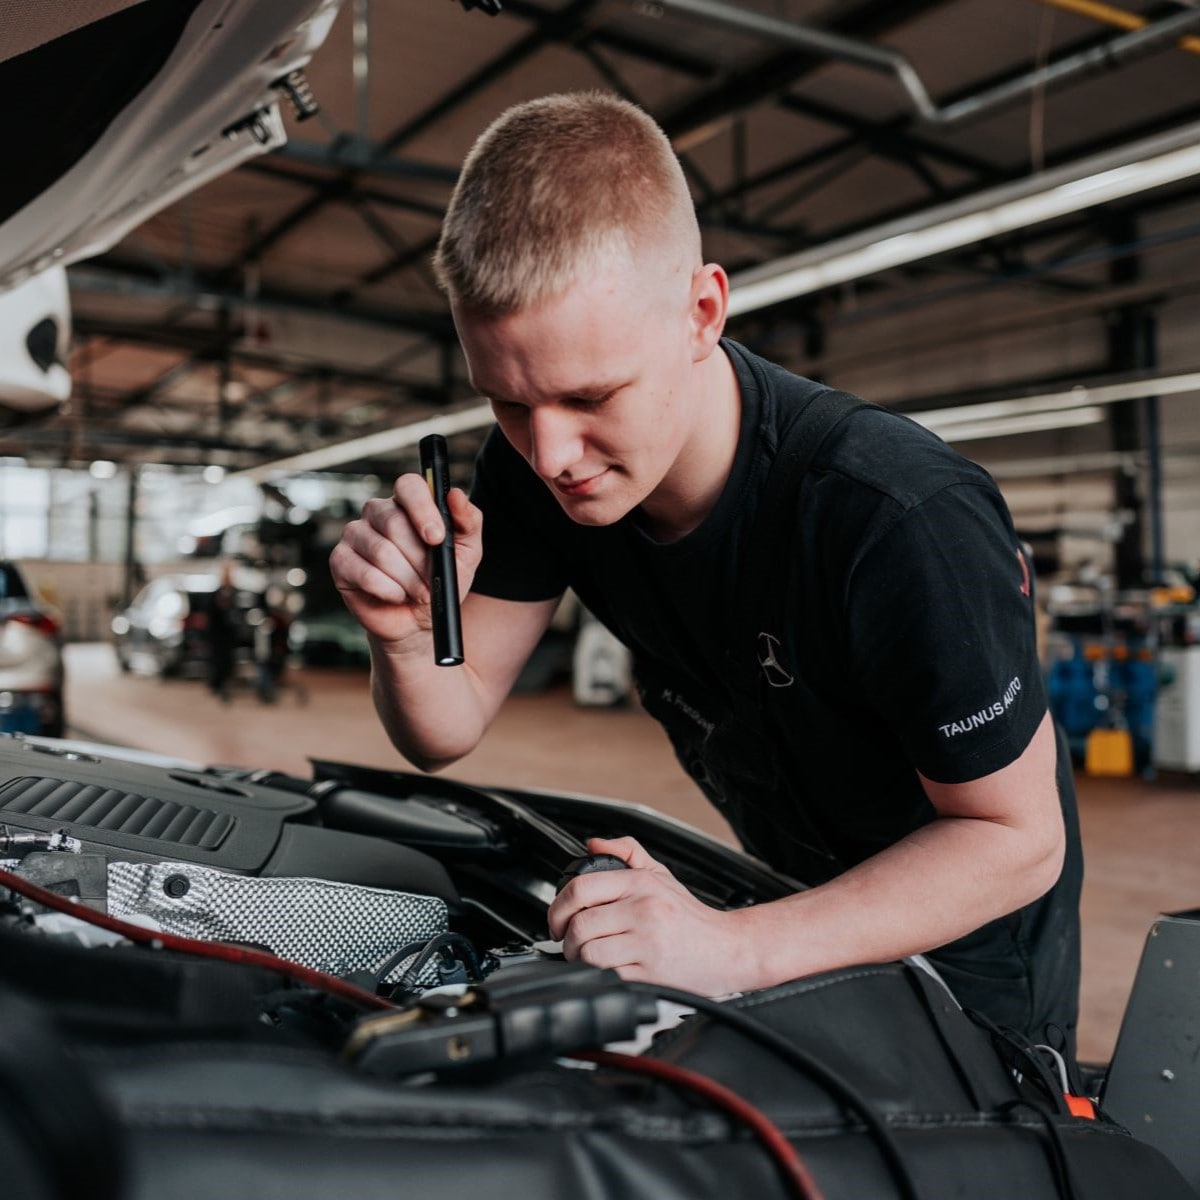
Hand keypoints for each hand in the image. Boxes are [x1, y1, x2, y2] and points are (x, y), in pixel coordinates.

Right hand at [329, 476, 482, 645]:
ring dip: (407, 579)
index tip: (436, 538)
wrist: (418, 622)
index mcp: (407, 503)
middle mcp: (377, 512)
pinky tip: (397, 596)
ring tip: (419, 593)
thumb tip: (456, 495)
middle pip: (394, 522)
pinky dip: (388, 590)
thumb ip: (468, 521)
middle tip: (431, 581)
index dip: (422, 510)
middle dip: (419, 559)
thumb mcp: (467, 552)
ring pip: (381, 550)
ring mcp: (355, 535)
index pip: (409, 486)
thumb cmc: (441, 580)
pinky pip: (364, 573)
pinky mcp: (340, 561)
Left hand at [547, 836, 753, 996]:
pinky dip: (600, 975)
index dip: (558, 907)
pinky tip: (608, 969)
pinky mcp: (651, 974)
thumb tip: (593, 844)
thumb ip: (627, 852)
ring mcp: (647, 944)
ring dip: (580, 959)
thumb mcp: (660, 875)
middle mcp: (643, 911)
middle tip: (571, 942)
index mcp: (640, 884)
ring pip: (589, 953)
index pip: (581, 888)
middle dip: (566, 938)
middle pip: (579, 925)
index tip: (558, 920)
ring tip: (588, 956)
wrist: (727, 948)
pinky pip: (608, 976)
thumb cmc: (691, 916)